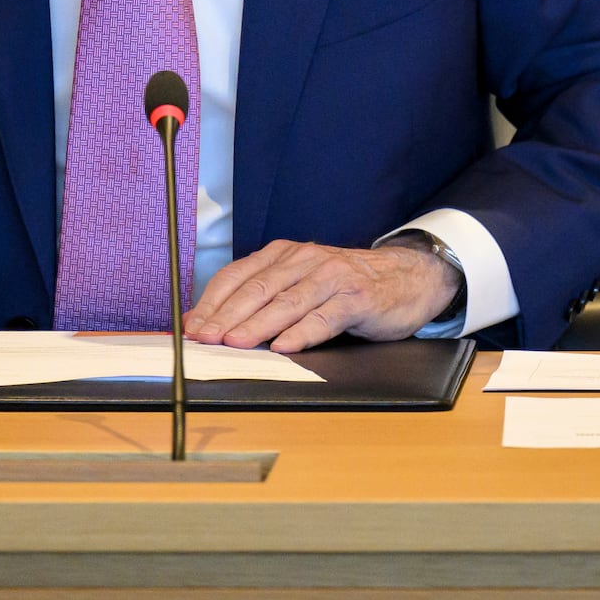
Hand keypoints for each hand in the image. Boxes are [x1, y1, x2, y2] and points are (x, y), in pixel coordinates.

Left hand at [182, 240, 457, 353]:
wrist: (407, 277)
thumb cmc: (345, 285)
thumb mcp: (300, 283)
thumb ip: (260, 297)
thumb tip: (205, 322)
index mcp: (285, 254)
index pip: (238, 275)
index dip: (212, 302)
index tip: (191, 327)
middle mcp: (306, 259)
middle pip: (258, 289)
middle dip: (227, 316)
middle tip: (206, 338)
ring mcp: (333, 277)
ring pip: (288, 301)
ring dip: (259, 324)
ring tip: (236, 342)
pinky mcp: (357, 297)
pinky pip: (326, 316)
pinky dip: (304, 332)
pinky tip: (286, 345)